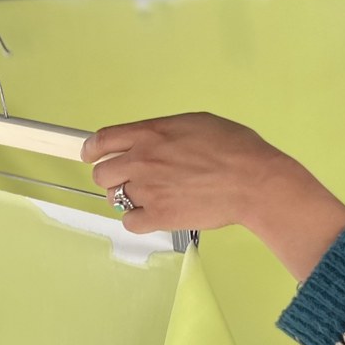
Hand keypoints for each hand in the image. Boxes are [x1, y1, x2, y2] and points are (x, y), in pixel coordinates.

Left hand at [82, 113, 292, 234]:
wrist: (253, 182)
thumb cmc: (236, 148)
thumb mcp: (196, 123)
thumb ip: (164, 132)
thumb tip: (153, 140)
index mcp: (150, 134)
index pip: (102, 141)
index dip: (92, 150)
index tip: (91, 155)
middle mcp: (142, 160)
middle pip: (102, 173)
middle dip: (111, 176)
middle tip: (128, 179)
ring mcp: (148, 190)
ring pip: (114, 198)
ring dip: (127, 197)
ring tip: (150, 197)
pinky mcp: (159, 216)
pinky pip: (130, 222)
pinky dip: (138, 219)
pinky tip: (153, 214)